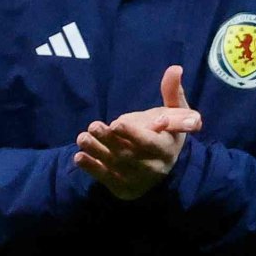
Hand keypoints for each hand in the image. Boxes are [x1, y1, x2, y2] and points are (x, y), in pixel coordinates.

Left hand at [73, 65, 200, 198]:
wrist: (164, 167)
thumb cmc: (167, 133)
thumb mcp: (176, 113)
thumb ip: (173, 92)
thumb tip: (175, 68)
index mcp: (167, 148)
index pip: (151, 143)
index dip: (134, 134)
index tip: (117, 123)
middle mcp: (154, 167)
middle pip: (129, 154)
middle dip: (109, 140)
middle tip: (93, 125)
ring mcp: (138, 179)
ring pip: (115, 165)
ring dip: (97, 151)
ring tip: (82, 138)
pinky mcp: (124, 188)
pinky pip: (106, 178)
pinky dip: (91, 169)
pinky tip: (79, 157)